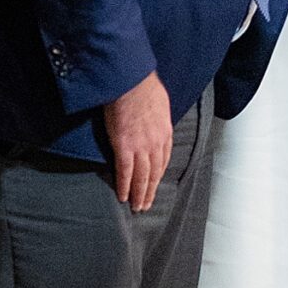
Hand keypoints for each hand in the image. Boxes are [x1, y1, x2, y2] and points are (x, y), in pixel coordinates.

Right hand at [105, 71, 173, 211]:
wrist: (131, 81)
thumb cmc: (143, 85)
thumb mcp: (160, 101)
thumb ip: (158, 114)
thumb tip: (155, 115)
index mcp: (165, 131)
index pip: (164, 158)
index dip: (158, 173)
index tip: (154, 182)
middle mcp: (156, 143)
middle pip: (155, 172)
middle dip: (150, 190)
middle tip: (146, 204)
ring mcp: (141, 147)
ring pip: (142, 177)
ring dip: (139, 194)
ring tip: (137, 207)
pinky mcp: (124, 147)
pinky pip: (125, 172)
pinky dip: (124, 186)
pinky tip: (123, 196)